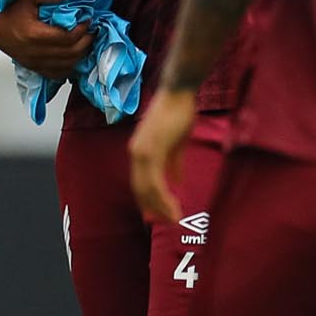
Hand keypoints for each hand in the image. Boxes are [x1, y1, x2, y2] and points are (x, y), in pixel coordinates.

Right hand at [0, 0, 93, 79]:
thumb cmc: (6, 10)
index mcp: (34, 34)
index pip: (67, 38)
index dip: (82, 30)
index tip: (87, 20)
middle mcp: (35, 52)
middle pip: (70, 53)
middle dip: (85, 42)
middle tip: (91, 32)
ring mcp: (34, 62)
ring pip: (66, 66)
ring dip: (80, 55)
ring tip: (85, 43)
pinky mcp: (33, 67)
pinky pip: (56, 74)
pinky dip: (69, 68)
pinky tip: (73, 59)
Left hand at [127, 87, 199, 223]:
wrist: (179, 93)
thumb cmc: (178, 114)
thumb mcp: (177, 143)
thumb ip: (174, 163)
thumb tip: (176, 182)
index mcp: (140, 152)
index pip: (140, 183)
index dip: (149, 200)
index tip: (159, 215)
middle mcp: (136, 154)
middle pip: (141, 190)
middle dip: (154, 208)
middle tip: (168, 222)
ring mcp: (142, 152)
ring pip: (147, 189)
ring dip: (161, 207)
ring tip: (174, 219)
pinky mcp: (152, 150)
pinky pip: (155, 181)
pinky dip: (163, 197)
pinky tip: (173, 207)